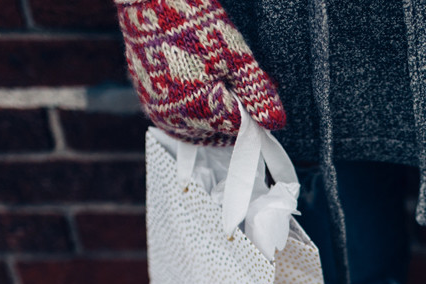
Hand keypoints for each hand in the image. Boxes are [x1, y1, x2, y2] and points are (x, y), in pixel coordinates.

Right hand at [116, 0, 285, 145]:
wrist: (150, 5)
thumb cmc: (195, 26)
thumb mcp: (237, 58)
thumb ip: (257, 92)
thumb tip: (276, 121)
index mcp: (202, 112)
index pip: (240, 127)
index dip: (251, 107)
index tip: (250, 85)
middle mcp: (178, 122)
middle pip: (220, 130)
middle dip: (233, 109)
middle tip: (231, 77)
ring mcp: (161, 115)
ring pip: (201, 128)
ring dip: (213, 110)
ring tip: (211, 75)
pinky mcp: (151, 106)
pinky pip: (180, 119)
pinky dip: (193, 107)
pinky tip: (195, 80)